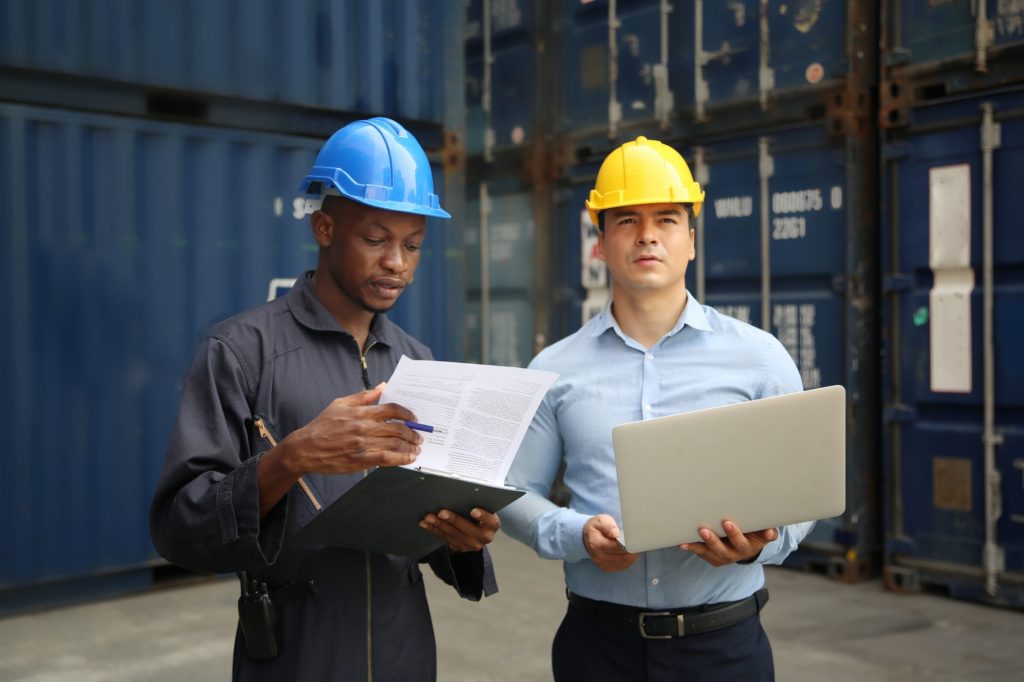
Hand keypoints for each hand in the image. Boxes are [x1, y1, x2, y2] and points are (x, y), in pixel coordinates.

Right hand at [285, 384, 422, 474]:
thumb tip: (382, 386)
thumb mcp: (340, 403)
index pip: (392, 409)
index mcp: (361, 412)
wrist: (306, 448)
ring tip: (416, 448)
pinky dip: (401, 459)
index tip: (414, 418)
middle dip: (413, 433)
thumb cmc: (322, 425)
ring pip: (395, 444)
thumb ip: (363, 396)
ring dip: (410, 446)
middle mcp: (365, 428)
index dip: (407, 413)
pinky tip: (409, 459)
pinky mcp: (361, 460)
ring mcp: (364, 444)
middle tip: (419, 436)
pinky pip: (387, 459)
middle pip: (398, 428)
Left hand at [419, 508, 499, 552]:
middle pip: (469, 529)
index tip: (473, 510)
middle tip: (441, 512)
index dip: (483, 516)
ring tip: (429, 517)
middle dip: (454, 520)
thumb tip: (459, 485)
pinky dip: (434, 530)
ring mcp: (471, 544)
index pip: (491, 521)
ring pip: (454, 535)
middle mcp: (485, 537)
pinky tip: (425, 523)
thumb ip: (476, 501)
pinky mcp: (459, 548)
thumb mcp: (483, 507)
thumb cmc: (479, 513)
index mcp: (493, 525)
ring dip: (439, 525)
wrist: (477, 532)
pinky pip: (444, 538)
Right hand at [583, 514, 638, 572]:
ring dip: (632, 555)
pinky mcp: (607, 568)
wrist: (588, 536)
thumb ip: (608, 526)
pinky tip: (630, 552)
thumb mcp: (601, 521)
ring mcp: (602, 564)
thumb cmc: (597, 527)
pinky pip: (623, 566)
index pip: (616, 547)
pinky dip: (629, 559)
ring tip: (635, 546)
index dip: (628, 544)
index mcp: (595, 544)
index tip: (634, 539)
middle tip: (638, 542)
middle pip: (622, 557)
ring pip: (624, 562)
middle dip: (632, 550)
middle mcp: (598, 557)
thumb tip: (615, 534)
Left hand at [679, 521, 776, 566]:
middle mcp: (735, 554)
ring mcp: (723, 557)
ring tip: (689, 536)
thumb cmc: (756, 532)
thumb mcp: (764, 532)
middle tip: (704, 530)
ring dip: (699, 545)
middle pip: (723, 550)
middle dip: (714, 540)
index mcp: (748, 546)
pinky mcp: (712, 557)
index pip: (742, 542)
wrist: (750, 546)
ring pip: (710, 552)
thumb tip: (771, 530)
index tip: (728, 523)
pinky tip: (681, 543)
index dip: (735, 535)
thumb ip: (768, 532)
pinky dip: (691, 547)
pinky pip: (700, 553)